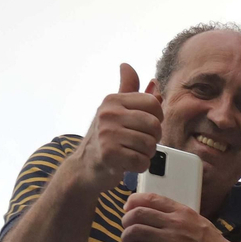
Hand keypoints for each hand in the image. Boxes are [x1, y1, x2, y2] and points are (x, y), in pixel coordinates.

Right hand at [74, 63, 164, 191]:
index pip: (153, 103)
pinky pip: (142, 161)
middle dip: (153, 138)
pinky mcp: (109, 154)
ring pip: (150, 145)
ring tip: (132, 152)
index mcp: (113, 100)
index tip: (145, 125)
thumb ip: (131, 92)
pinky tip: (128, 163)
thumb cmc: (104, 138)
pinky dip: (139, 166)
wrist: (84, 166)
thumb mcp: (114, 110)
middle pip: (154, 125)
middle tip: (139, 142)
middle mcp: (109, 114)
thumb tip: (143, 75)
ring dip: (146, 154)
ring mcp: (107, 133)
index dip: (156, 117)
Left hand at [122, 193, 240, 241]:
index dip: (133, 202)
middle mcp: (175, 223)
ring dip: (126, 238)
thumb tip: (159, 219)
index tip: (128, 209)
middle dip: (126, 221)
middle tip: (127, 229)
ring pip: (134, 232)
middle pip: (137, 214)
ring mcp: (170, 241)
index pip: (151, 198)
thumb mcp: (201, 224)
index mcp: (184, 212)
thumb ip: (181, 219)